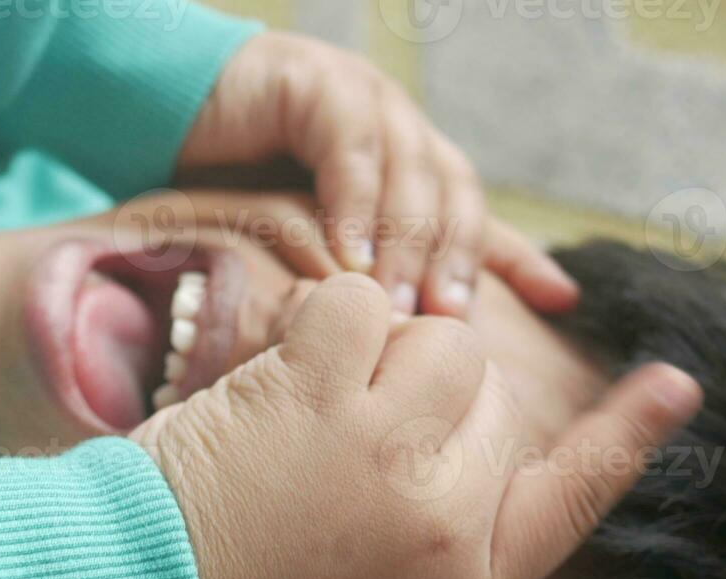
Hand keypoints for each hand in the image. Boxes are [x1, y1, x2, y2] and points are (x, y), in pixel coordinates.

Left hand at [131, 274, 701, 578]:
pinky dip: (326, 318)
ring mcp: (384, 442)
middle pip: (494, 396)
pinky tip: (287, 367)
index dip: (630, 434)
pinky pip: (360, 303)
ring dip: (385, 351)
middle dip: (432, 402)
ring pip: (439, 338)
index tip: (676, 382)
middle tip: (351, 437)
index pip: (577, 493)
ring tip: (321, 400)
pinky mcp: (316, 385)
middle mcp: (445, 508)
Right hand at [177, 31, 579, 318]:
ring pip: (410, 176)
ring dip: (406, 247)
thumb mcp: (305, 250)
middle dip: (456, 265)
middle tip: (450, 329)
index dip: (519, 255)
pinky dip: (353, 208)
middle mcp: (399, 132)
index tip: (563, 300)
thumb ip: (354, 286)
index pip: (476, 215)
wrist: (162, 121)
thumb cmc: (231, 196)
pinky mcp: (319, 87)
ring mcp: (365, 104)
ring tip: (397, 309)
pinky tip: (348, 261)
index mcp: (408, 169)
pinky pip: (351, 151)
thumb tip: (396, 344)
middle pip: (453, 196)